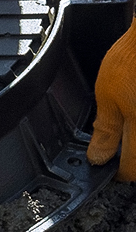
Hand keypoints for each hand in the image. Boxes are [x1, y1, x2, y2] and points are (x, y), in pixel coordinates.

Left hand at [87, 17, 135, 180]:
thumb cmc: (134, 58)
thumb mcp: (107, 95)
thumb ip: (106, 129)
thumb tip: (99, 156)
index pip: (133, 171)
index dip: (117, 172)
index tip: (106, 166)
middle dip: (132, 158)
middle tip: (116, 149)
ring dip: (135, 139)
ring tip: (127, 122)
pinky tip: (133, 109)